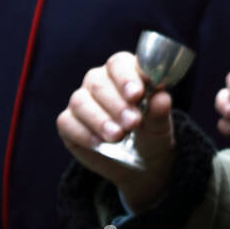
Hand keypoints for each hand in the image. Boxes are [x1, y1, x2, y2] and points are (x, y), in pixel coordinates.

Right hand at [56, 51, 174, 213]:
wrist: (141, 164)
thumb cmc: (152, 135)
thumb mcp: (161, 126)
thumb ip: (160, 111)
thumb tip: (162, 97)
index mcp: (126, 73)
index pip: (120, 63)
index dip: (127, 77)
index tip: (137, 94)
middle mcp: (100, 82)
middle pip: (98, 81)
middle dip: (116, 103)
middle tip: (132, 122)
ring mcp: (82, 101)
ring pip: (80, 101)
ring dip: (99, 119)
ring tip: (118, 136)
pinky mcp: (69, 123)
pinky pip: (67, 122)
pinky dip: (84, 133)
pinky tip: (100, 144)